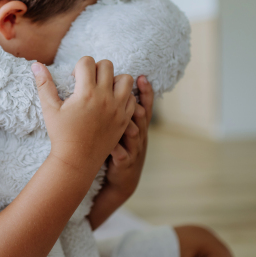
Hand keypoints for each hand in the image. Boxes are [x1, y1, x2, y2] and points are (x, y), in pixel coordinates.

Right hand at [32, 57, 135, 173]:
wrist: (77, 161)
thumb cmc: (61, 135)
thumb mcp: (50, 109)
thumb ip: (44, 84)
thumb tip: (35, 64)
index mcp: (86, 93)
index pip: (87, 61)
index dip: (79, 67)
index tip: (75, 80)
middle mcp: (105, 98)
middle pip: (107, 65)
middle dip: (96, 69)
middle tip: (88, 83)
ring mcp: (118, 108)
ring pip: (125, 78)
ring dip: (114, 80)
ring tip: (103, 90)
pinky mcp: (125, 119)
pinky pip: (132, 98)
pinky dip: (124, 96)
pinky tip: (111, 103)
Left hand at [105, 76, 153, 197]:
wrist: (122, 179)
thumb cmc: (121, 148)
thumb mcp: (124, 128)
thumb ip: (121, 110)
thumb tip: (112, 86)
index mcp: (138, 125)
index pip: (145, 104)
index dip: (145, 92)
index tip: (141, 77)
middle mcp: (139, 135)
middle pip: (142, 116)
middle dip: (137, 106)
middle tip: (128, 99)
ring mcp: (134, 149)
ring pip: (135, 134)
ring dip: (129, 127)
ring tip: (120, 121)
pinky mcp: (125, 163)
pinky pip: (122, 155)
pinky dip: (117, 149)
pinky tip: (109, 145)